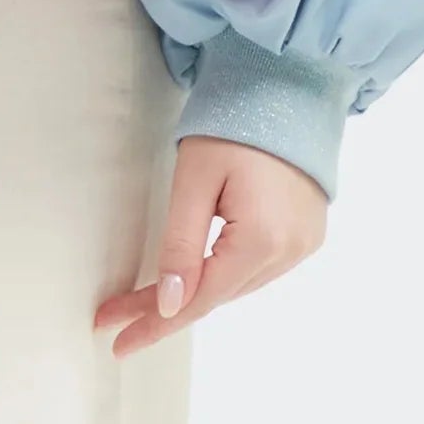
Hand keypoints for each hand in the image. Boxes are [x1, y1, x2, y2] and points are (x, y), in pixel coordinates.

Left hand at [93, 134, 326, 357]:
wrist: (287, 82)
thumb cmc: (233, 119)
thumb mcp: (194, 177)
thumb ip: (181, 243)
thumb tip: (169, 304)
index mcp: (263, 240)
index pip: (200, 298)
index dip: (155, 322)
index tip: (117, 340)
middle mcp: (290, 252)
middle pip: (216, 294)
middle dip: (164, 307)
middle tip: (116, 316)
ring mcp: (303, 244)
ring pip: (236, 283)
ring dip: (194, 290)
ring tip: (146, 297)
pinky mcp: (307, 232)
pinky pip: (257, 266)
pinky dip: (223, 271)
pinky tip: (197, 271)